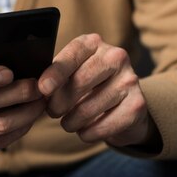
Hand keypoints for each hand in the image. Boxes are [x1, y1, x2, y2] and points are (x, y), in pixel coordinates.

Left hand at [39, 34, 158, 148]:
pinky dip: (88, 133)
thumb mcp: (70, 73)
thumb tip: (38, 88)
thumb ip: (55, 76)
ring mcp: (130, 79)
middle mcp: (115, 57)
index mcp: (93, 43)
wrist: (123, 103)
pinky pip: (105, 125)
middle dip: (58, 102)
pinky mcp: (138, 104)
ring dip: (71, 121)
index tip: (42, 89)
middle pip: (79, 82)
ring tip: (67, 123)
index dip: (55, 73)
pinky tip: (84, 132)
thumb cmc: (86, 85)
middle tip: (52, 112)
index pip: (72, 54)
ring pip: (88, 107)